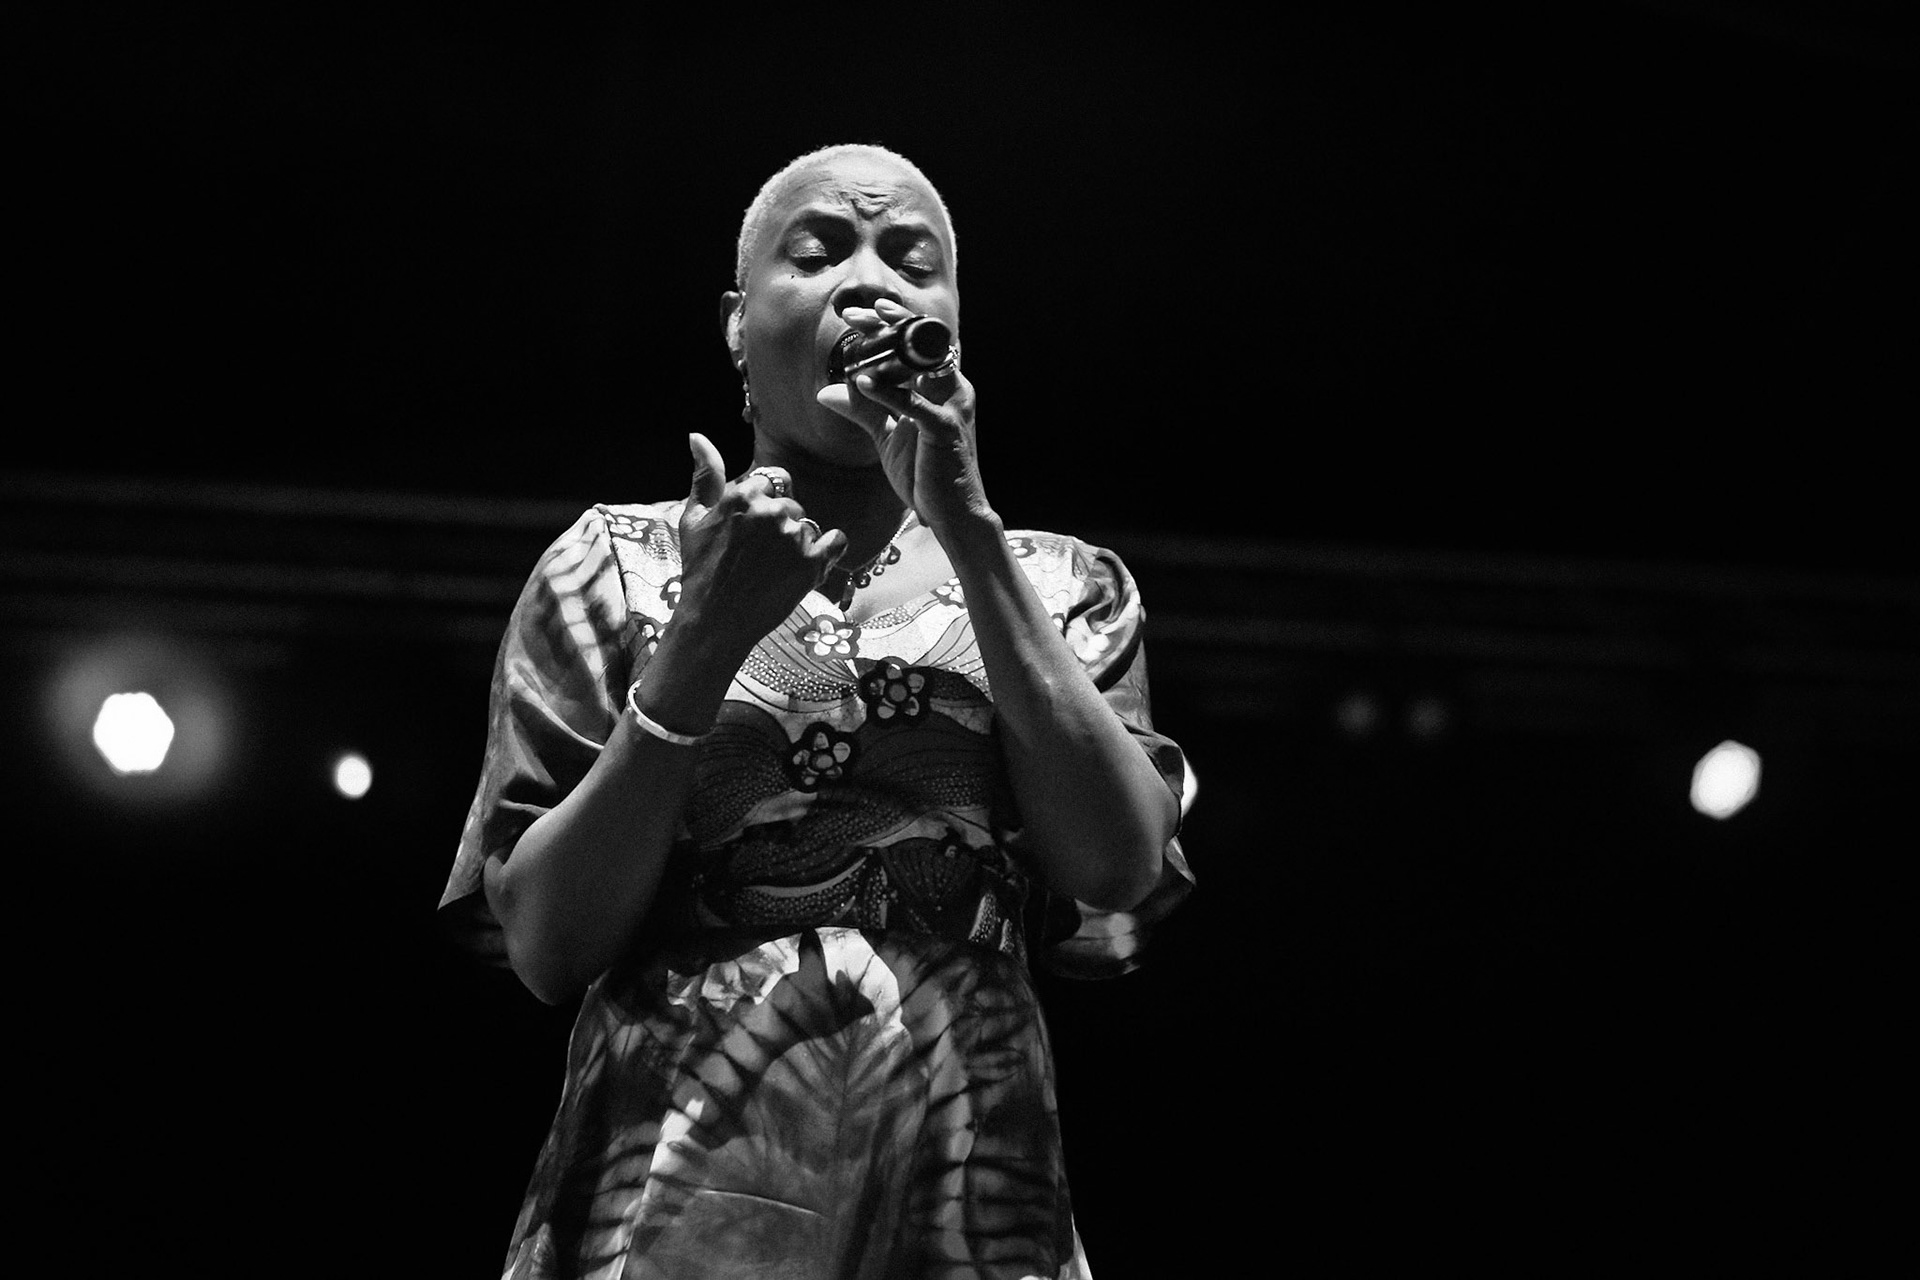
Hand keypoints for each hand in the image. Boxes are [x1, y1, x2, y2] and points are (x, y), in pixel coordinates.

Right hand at [676, 433, 848, 645]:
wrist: (714, 622)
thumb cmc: (700, 571)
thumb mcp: (693, 519)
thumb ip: (705, 475)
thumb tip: (698, 436)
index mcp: (741, 496)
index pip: (769, 483)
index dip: (760, 507)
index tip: (747, 533)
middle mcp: (770, 511)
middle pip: (790, 504)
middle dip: (779, 525)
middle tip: (758, 556)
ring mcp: (793, 538)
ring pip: (808, 526)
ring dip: (797, 543)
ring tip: (773, 569)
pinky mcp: (812, 564)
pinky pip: (837, 542)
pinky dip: (830, 550)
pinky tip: (812, 563)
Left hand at [817, 299, 990, 536]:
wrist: (951, 514)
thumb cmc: (925, 474)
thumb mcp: (888, 436)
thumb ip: (863, 410)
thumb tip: (825, 393)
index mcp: (942, 386)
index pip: (918, 342)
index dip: (891, 322)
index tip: (857, 315)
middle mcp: (952, 389)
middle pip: (922, 341)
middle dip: (889, 322)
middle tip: (854, 314)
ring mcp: (952, 407)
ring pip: (924, 361)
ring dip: (890, 345)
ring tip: (858, 333)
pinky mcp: (945, 430)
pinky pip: (915, 403)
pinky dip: (888, 391)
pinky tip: (862, 383)